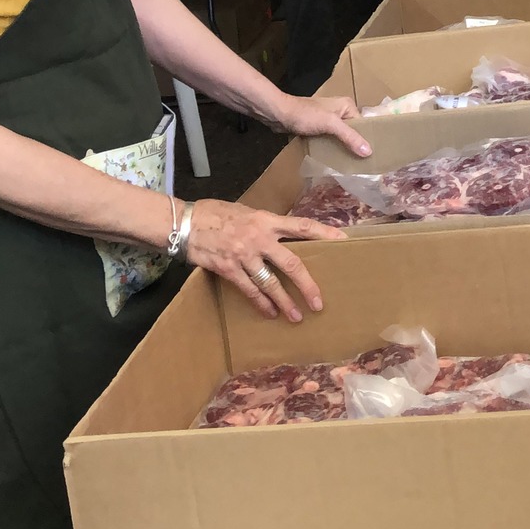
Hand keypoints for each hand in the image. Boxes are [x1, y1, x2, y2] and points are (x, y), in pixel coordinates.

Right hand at [185, 198, 339, 321]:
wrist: (187, 223)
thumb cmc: (217, 213)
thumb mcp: (246, 211)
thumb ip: (265, 224)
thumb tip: (283, 234)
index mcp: (266, 220)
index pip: (302, 225)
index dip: (323, 232)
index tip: (342, 240)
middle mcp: (259, 238)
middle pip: (291, 264)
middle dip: (307, 285)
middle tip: (318, 302)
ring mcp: (244, 256)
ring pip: (270, 284)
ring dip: (284, 302)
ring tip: (296, 316)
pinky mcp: (229, 270)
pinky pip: (249, 291)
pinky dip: (261, 303)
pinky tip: (269, 313)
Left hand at [277, 94, 371, 159]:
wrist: (279, 114)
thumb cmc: (306, 116)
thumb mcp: (330, 125)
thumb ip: (349, 137)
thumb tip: (368, 152)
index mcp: (347, 106)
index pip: (363, 125)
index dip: (366, 140)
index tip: (371, 157)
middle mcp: (340, 111)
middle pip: (352, 132)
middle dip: (354, 146)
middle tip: (361, 165)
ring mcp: (328, 120)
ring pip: (340, 138)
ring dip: (342, 149)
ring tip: (349, 166)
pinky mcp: (318, 128)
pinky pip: (330, 140)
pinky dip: (331, 149)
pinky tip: (333, 161)